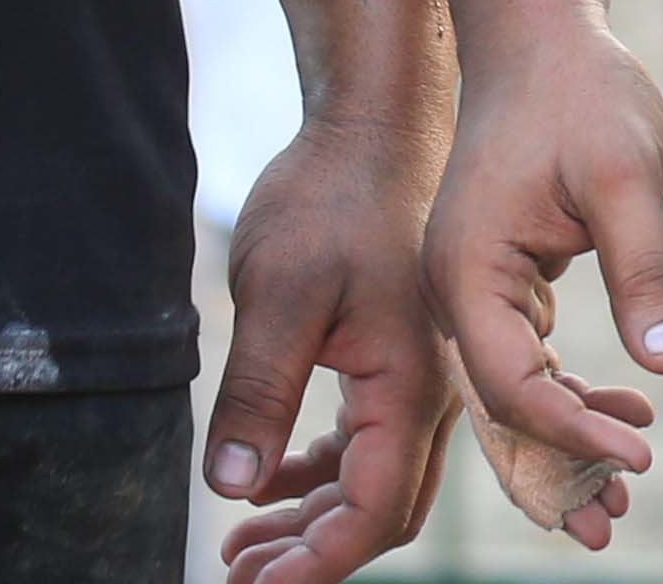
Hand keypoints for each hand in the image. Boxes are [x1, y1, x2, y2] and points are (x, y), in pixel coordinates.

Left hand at [206, 102, 460, 581]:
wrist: (372, 124)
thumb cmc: (328, 198)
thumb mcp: (280, 294)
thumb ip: (259, 393)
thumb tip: (231, 486)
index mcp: (413, 387)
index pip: (371, 511)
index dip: (315, 564)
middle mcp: (431, 393)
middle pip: (378, 510)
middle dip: (310, 556)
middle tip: (237, 578)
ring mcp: (419, 377)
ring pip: (372, 482)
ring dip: (311, 521)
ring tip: (242, 550)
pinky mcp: (396, 359)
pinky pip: (366, 444)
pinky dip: (320, 476)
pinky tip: (268, 485)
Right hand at [420, 21, 662, 549]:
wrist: (541, 31)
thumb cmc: (580, 90)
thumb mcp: (627, 174)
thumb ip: (645, 270)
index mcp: (464, 269)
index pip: (512, 384)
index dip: (572, 431)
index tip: (637, 454)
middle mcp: (453, 287)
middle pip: (501, 404)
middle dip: (557, 465)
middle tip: (613, 520)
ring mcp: (471, 283)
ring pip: (513, 388)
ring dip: (565, 437)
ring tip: (624, 488)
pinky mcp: (498, 276)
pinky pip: (526, 355)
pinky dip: (569, 391)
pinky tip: (626, 409)